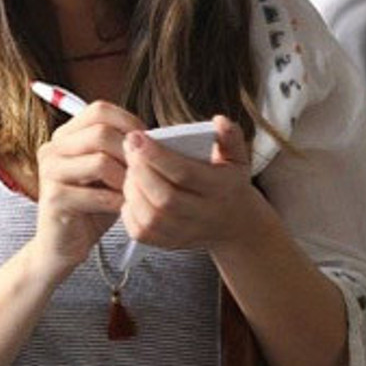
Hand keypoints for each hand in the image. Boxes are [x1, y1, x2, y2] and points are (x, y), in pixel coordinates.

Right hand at [31, 101, 144, 280]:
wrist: (63, 244)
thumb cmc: (90, 206)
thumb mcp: (107, 171)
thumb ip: (120, 150)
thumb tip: (153, 137)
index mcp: (64, 136)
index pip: (99, 110)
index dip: (128, 122)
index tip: (146, 143)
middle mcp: (52, 149)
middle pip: (100, 132)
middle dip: (130, 153)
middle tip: (143, 173)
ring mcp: (49, 172)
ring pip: (100, 161)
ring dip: (126, 179)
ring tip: (134, 192)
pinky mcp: (54, 198)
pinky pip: (97, 194)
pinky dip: (117, 202)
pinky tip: (123, 208)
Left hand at [119, 115, 258, 251]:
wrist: (234, 223)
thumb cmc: (228, 183)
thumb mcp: (237, 158)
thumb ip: (230, 137)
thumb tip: (219, 121)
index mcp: (220, 190)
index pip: (184, 174)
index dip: (156, 155)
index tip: (136, 136)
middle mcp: (203, 215)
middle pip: (164, 198)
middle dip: (139, 170)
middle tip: (128, 147)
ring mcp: (185, 233)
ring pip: (149, 216)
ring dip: (132, 188)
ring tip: (130, 167)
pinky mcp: (167, 243)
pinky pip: (140, 230)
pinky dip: (128, 209)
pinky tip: (131, 189)